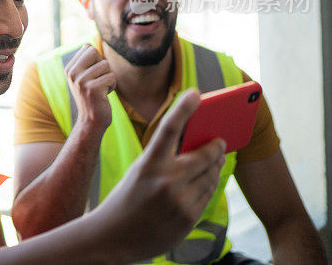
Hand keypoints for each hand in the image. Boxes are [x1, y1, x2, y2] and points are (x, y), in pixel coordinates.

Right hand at [64, 44, 114, 132]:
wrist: (91, 120)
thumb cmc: (92, 96)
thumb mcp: (84, 77)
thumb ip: (85, 61)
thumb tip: (88, 44)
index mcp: (69, 69)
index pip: (88, 47)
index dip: (96, 60)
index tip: (92, 75)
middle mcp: (72, 73)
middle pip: (95, 52)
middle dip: (102, 66)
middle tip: (98, 80)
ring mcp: (81, 81)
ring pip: (106, 65)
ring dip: (108, 78)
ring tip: (101, 89)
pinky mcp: (92, 89)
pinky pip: (111, 77)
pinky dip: (112, 86)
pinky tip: (104, 95)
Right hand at [90, 90, 225, 261]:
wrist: (111, 237)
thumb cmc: (124, 199)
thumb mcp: (138, 172)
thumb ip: (163, 159)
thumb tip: (194, 146)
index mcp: (148, 164)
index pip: (169, 127)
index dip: (184, 107)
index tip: (196, 92)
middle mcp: (166, 181)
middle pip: (203, 154)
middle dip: (215, 146)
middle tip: (220, 140)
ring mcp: (180, 201)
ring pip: (210, 176)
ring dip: (214, 165)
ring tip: (214, 159)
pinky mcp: (189, 218)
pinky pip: (208, 195)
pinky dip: (209, 185)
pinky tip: (207, 181)